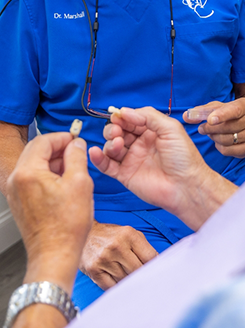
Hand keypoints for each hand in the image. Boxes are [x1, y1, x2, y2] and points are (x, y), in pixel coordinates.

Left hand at [6, 133, 92, 292]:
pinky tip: (65, 183)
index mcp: (28, 173)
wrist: (55, 255)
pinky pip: (33, 179)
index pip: (43, 141)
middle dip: (58, 148)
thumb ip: (77, 157)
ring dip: (54, 162)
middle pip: (36, 151)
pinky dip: (48, 175)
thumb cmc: (66, 226)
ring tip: (74, 169)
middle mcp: (17, 181)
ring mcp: (16, 193)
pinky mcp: (21, 203)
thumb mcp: (80, 182)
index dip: (63, 137)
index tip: (76, 140)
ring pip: (34, 164)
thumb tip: (76, 144)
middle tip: (76, 151)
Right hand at [79, 221, 156, 289]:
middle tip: (142, 276)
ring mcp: (104, 259)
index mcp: (129, 234)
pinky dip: (117, 286)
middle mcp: (116, 246)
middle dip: (141, 274)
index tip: (155, 270)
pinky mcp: (94, 271)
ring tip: (127, 274)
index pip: (149, 257)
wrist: (86, 235)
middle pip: (138, 270)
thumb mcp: (130, 233)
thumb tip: (158, 263)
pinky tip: (117, 280)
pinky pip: (111, 287)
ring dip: (128, 280)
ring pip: (125, 280)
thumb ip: (144, 247)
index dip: (154, 266)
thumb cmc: (112, 235)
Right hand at [89, 107, 236, 230]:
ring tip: (118, 144)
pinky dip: (98, 158)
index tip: (118, 116)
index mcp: (151, 131)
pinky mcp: (125, 175)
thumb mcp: (170, 128)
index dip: (123, 117)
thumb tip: (125, 111)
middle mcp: (140, 144)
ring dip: (109, 142)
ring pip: (111, 146)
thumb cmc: (183, 157)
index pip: (131, 119)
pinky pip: (107, 165)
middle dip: (114, 128)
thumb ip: (148, 116)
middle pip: (118, 131)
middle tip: (118, 132)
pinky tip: (95, 152)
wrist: (186, 186)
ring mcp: (132, 159)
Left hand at [184, 97, 244, 157]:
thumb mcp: (218, 107)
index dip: (221, 115)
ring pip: (227, 140)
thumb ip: (202, 111)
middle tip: (202, 128)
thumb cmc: (231, 113)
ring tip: (212, 133)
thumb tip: (187, 116)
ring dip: (214, 137)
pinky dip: (219, 147)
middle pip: (228, 127)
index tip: (210, 120)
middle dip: (210, 128)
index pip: (235, 110)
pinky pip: (228, 151)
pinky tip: (220, 141)